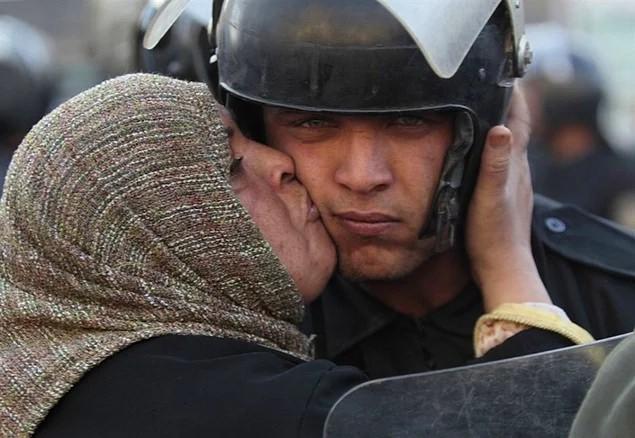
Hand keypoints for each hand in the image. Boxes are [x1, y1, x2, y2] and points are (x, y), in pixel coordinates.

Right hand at [466, 86, 551, 310]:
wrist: (500, 267)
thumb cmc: (493, 234)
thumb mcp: (490, 197)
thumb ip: (496, 164)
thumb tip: (502, 128)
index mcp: (515, 165)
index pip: (520, 119)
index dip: (513, 95)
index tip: (501, 72)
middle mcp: (516, 170)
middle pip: (513, 127)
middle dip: (501, 104)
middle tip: (480, 85)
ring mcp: (509, 183)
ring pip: (504, 145)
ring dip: (493, 125)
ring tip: (472, 110)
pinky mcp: (500, 194)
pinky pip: (495, 162)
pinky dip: (487, 148)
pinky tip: (472, 153)